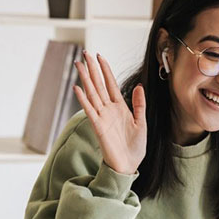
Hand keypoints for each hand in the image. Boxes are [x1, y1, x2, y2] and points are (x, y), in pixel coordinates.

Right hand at [73, 51, 146, 174]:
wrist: (129, 165)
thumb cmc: (135, 147)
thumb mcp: (141, 122)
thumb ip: (139, 104)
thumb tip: (139, 86)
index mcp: (120, 107)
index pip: (111, 84)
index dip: (106, 70)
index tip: (100, 56)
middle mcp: (109, 110)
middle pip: (98, 85)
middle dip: (92, 69)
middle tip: (85, 53)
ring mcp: (102, 117)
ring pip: (92, 94)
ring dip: (85, 79)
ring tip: (78, 65)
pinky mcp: (98, 127)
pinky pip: (90, 111)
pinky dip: (83, 99)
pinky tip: (77, 88)